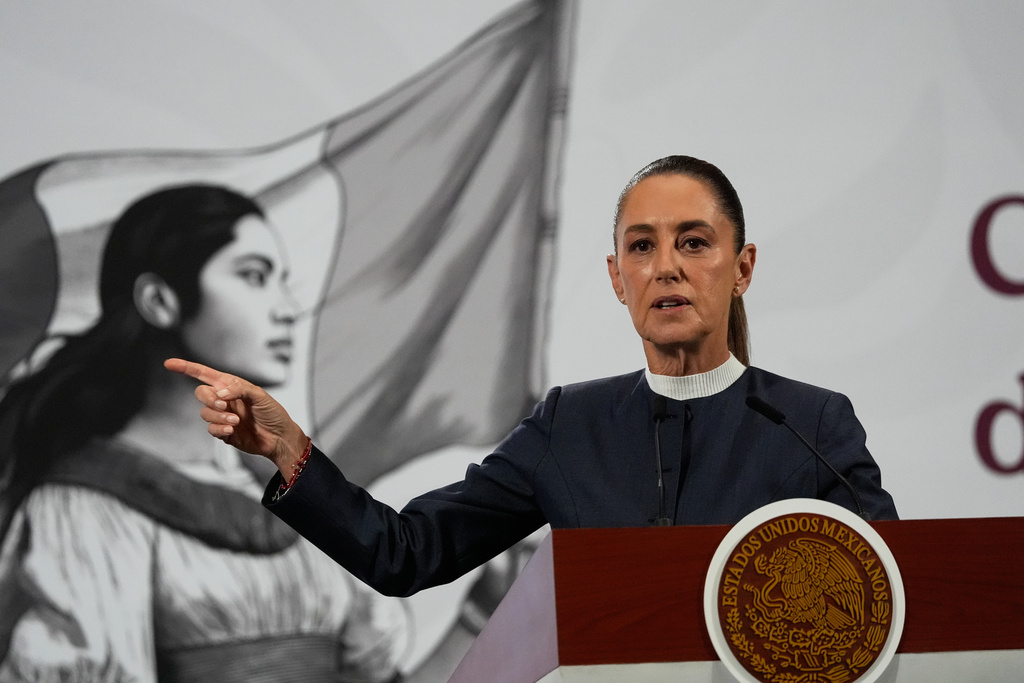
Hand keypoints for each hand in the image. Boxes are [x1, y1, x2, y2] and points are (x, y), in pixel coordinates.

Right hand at [164, 358, 308, 473]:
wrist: (279, 437)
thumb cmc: (273, 413)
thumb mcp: (260, 395)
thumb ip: (239, 389)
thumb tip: (219, 393)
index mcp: (231, 386)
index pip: (204, 374)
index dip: (186, 368)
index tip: (168, 363)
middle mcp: (224, 400)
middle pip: (200, 393)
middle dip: (208, 398)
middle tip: (224, 404)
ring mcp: (222, 416)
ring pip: (204, 413)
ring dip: (218, 416)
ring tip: (236, 420)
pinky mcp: (223, 432)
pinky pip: (211, 429)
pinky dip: (219, 428)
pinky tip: (232, 429)